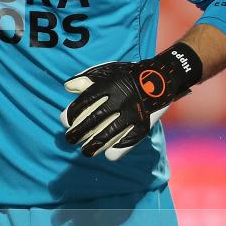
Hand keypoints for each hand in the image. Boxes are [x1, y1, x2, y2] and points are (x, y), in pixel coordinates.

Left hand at [60, 44, 201, 159]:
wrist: (160, 77)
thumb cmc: (126, 75)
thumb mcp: (106, 70)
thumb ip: (85, 78)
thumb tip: (67, 88)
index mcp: (108, 85)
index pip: (84, 103)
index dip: (71, 114)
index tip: (65, 122)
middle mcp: (120, 99)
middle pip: (93, 120)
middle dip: (78, 133)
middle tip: (70, 139)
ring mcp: (133, 112)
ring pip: (109, 134)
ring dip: (94, 146)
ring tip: (85, 151)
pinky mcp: (145, 124)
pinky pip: (129, 140)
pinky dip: (118, 149)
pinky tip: (108, 154)